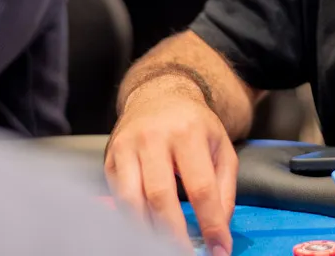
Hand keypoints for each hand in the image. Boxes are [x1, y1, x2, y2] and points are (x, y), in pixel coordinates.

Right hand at [105, 80, 237, 255]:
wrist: (159, 95)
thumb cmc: (194, 126)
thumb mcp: (221, 147)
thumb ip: (225, 187)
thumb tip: (220, 228)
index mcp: (188, 133)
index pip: (200, 187)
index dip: (210, 223)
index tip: (219, 249)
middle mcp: (154, 138)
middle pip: (161, 196)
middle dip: (174, 235)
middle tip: (186, 255)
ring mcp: (127, 147)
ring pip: (132, 200)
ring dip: (148, 232)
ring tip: (163, 248)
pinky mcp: (109, 158)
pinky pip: (117, 198)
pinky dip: (131, 220)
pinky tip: (145, 231)